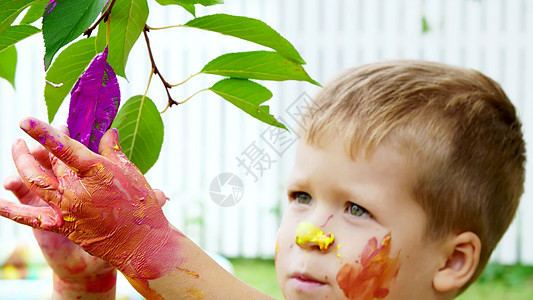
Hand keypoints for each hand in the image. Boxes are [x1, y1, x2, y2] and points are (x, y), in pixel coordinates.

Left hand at [0, 118, 179, 282]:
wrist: (140, 243)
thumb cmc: (141, 206)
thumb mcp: (131, 173)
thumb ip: (113, 151)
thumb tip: (108, 132)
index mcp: (96, 172)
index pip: (64, 147)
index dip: (44, 133)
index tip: (26, 120)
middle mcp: (76, 189)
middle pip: (49, 161)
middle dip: (41, 142)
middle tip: (36, 131)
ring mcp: (66, 209)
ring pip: (34, 181)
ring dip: (21, 162)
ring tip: (16, 147)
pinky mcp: (61, 226)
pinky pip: (30, 217)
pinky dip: (11, 209)